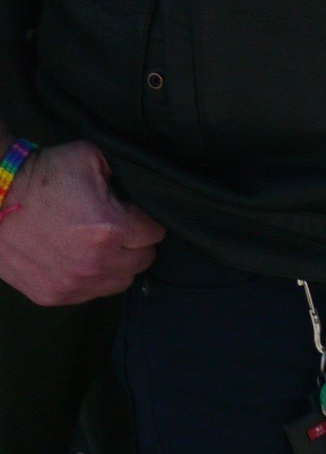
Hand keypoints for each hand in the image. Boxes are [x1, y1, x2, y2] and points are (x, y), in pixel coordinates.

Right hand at [0, 142, 164, 305]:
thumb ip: (122, 176)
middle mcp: (94, 262)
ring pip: (120, 282)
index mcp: (110, 228)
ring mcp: (72, 283)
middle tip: (124, 231)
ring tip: (104, 247)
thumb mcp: (91, 158)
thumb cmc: (42, 175)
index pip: (154, 234)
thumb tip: (139, 191)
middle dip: (138, 244)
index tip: (136, 215)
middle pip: (142, 260)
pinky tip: (83, 260)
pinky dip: (94, 280)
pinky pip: (91, 294)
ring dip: (118, 265)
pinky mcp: (51, 295)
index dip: (148, 221)